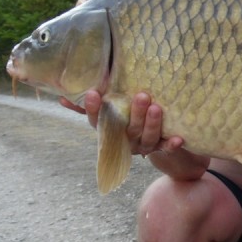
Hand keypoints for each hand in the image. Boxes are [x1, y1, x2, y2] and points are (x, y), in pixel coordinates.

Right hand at [59, 91, 183, 155]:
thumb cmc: (124, 119)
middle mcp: (125, 140)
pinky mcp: (161, 147)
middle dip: (134, 113)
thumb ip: (86, 105)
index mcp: (109, 131)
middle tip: (141, 95)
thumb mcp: (107, 111)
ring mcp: (143, 145)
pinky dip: (172, 145)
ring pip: (147, 137)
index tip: (93, 93)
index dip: (94, 109)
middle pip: (128, 128)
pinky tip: (179, 139)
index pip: (97, 121)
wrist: (153, 141)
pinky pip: (166, 148)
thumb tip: (61, 95)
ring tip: (156, 108)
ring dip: (151, 124)